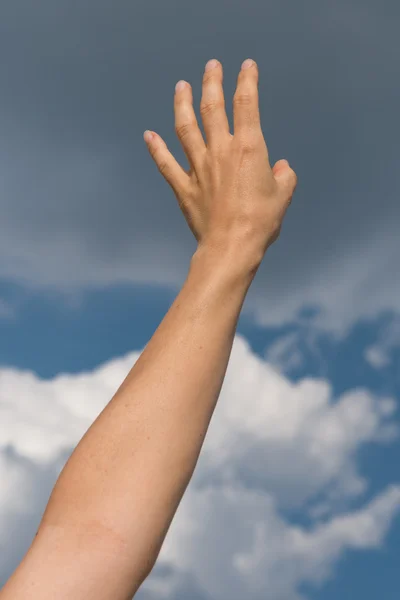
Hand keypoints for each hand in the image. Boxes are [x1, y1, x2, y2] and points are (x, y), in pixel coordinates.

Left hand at [144, 58, 296, 264]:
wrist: (231, 247)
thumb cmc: (260, 222)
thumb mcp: (282, 196)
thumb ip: (283, 176)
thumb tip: (280, 168)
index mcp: (247, 148)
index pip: (246, 104)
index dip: (246, 81)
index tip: (246, 66)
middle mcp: (220, 152)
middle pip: (213, 108)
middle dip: (212, 83)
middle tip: (211, 66)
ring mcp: (198, 168)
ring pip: (186, 129)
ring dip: (182, 105)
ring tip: (181, 87)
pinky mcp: (184, 187)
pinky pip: (166, 164)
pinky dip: (156, 149)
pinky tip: (149, 135)